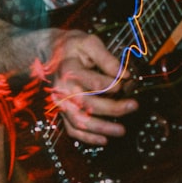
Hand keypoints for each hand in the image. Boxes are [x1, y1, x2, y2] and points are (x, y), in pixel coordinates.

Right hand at [50, 29, 136, 144]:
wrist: (49, 52)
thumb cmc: (71, 47)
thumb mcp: (89, 42)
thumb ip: (106, 58)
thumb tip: (124, 74)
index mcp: (69, 71)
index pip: (94, 83)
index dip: (113, 85)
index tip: (126, 82)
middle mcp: (63, 90)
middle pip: (89, 105)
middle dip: (113, 108)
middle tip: (133, 106)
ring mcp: (61, 102)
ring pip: (80, 121)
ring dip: (102, 128)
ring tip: (121, 130)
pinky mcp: (62, 111)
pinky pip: (72, 129)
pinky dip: (88, 137)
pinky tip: (104, 139)